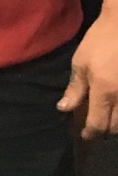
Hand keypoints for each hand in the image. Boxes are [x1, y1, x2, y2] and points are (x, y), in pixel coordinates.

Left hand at [58, 9, 117, 138]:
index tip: (84, 135)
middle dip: (105, 131)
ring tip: (107, 117)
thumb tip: (64, 108)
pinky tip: (117, 104)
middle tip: (95, 126)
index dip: (90, 133)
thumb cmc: (101, 40)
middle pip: (116, 128)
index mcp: (104, 91)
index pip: (98, 124)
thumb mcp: (81, 61)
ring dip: (116, 123)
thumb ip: (75, 88)